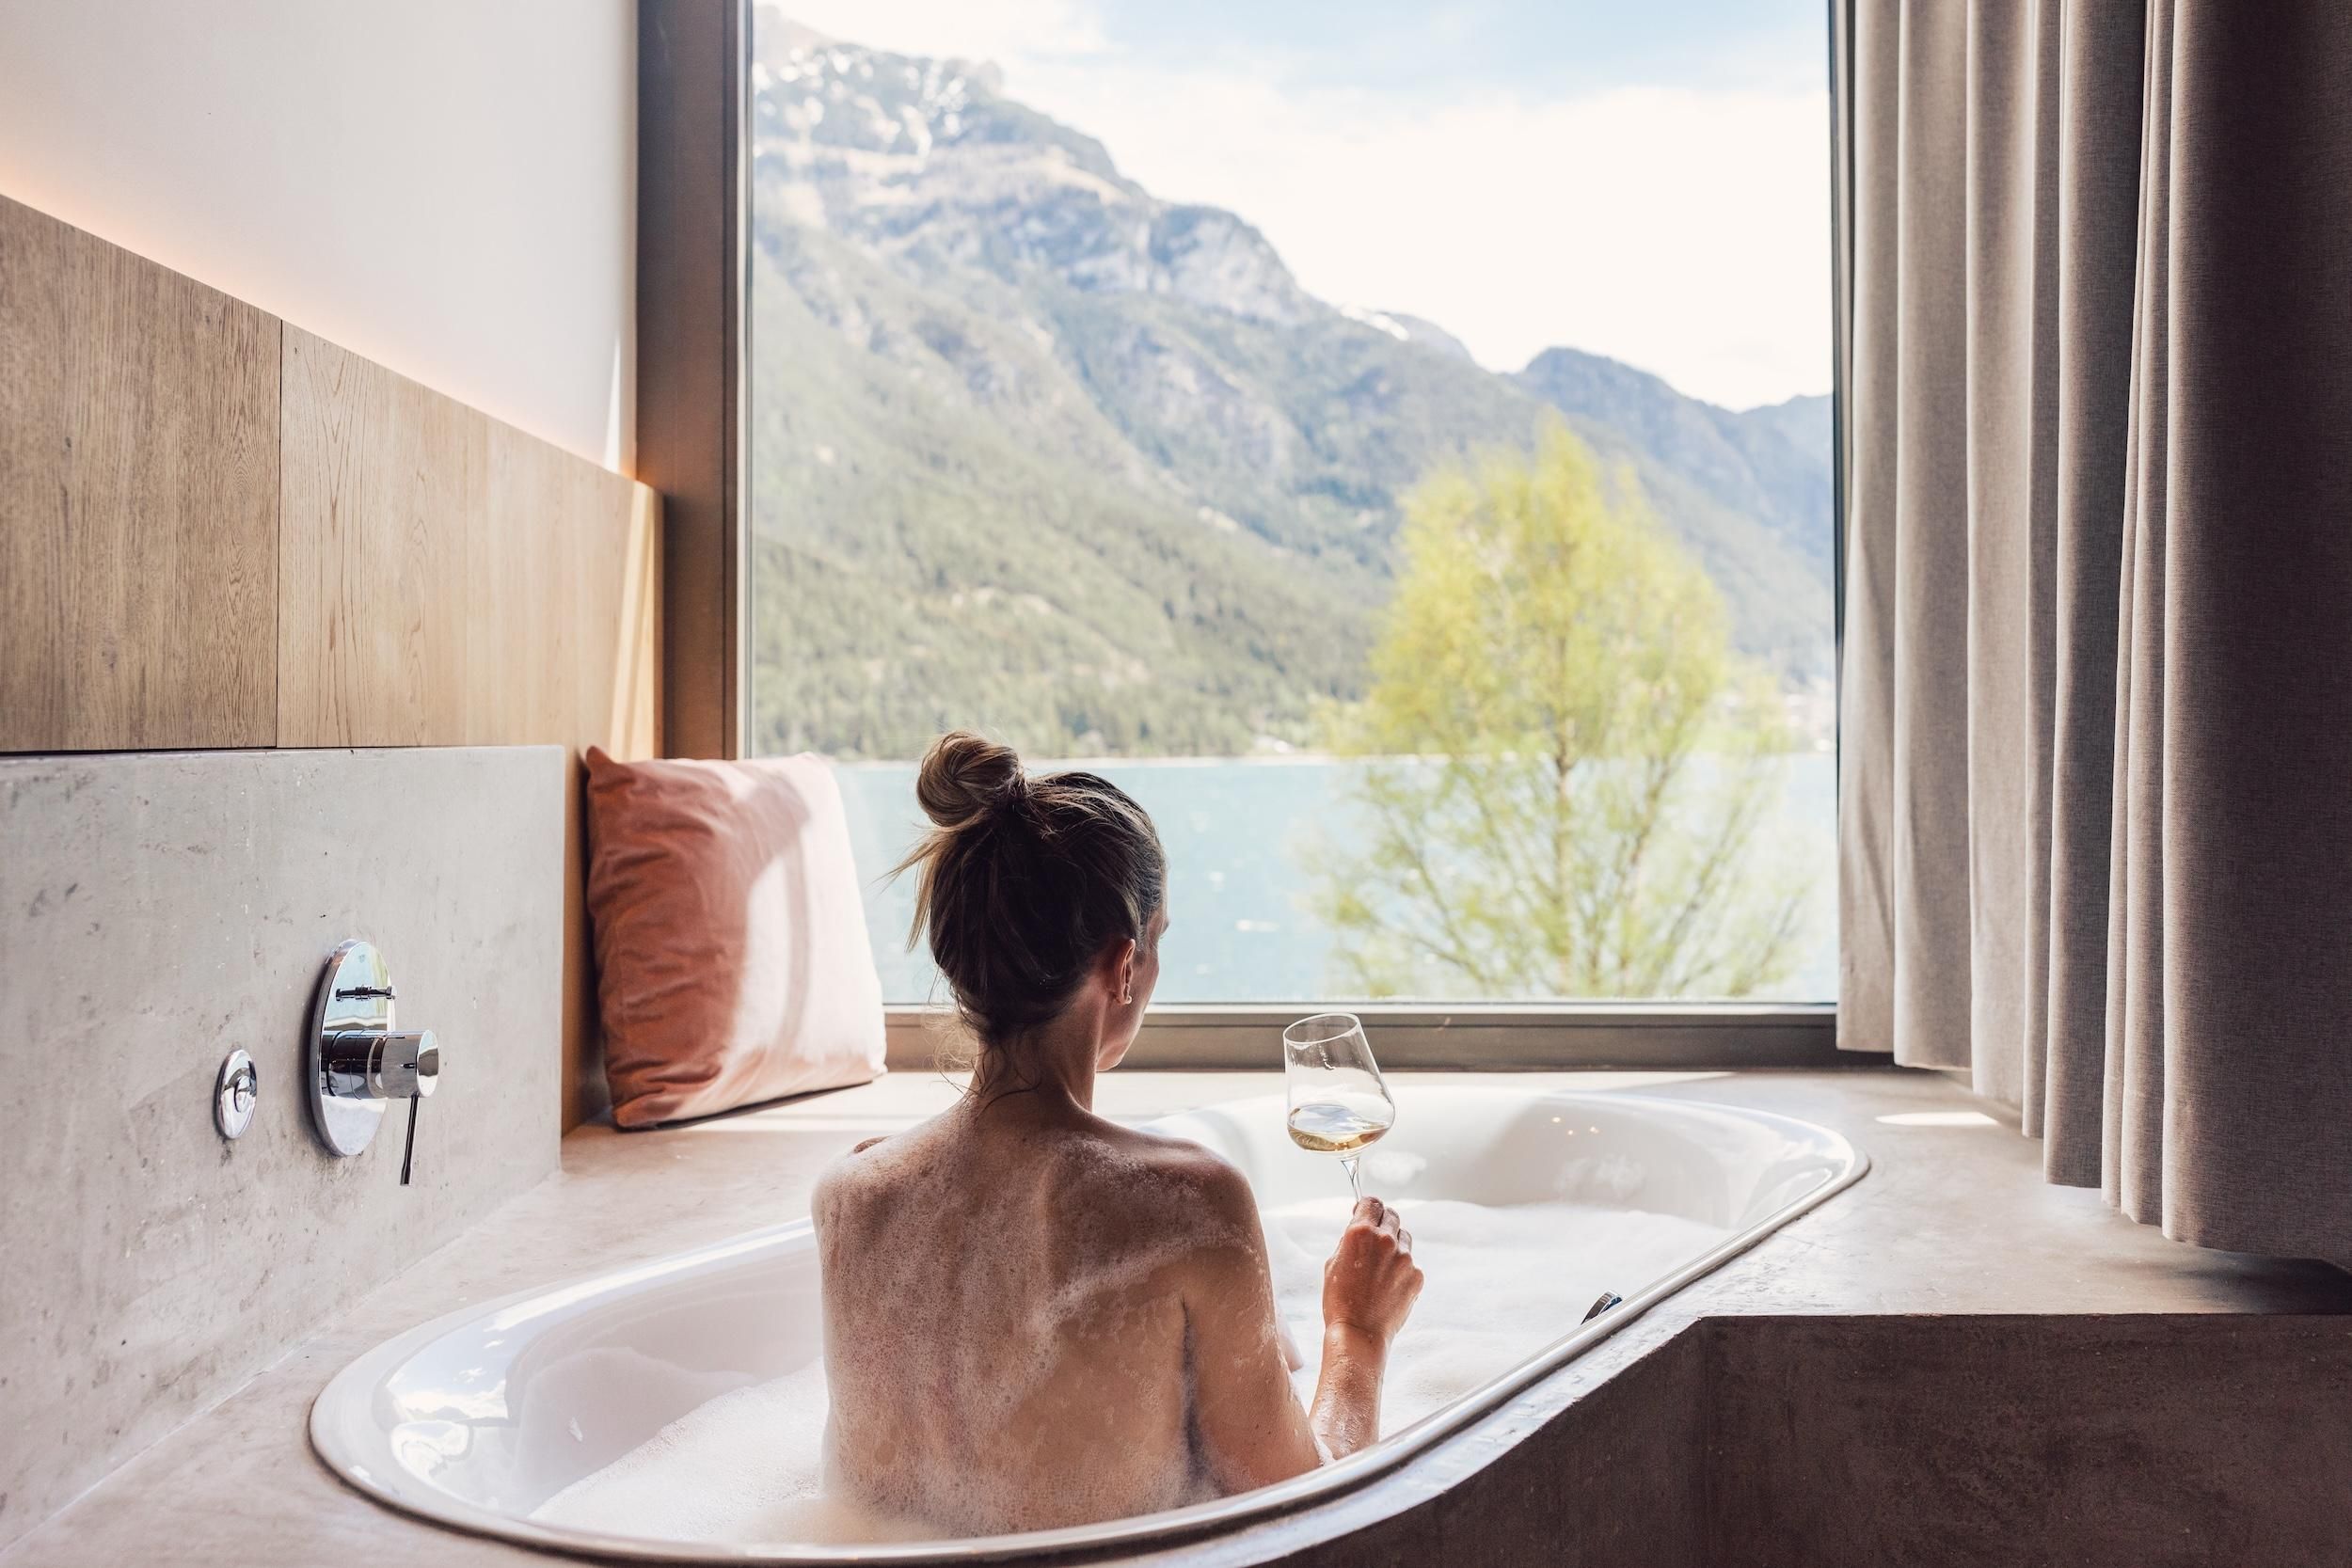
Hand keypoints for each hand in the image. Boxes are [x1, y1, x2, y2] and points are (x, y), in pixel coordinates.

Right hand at [1322, 1196, 1422, 1346]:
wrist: (1359, 1332)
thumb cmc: (1339, 1300)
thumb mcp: (1332, 1263)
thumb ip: (1349, 1240)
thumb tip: (1360, 1228)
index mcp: (1360, 1233)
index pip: (1371, 1202)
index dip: (1368, 1206)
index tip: (1366, 1212)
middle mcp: (1385, 1240)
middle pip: (1391, 1215)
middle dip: (1382, 1222)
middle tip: (1375, 1239)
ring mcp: (1405, 1258)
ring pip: (1404, 1238)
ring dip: (1394, 1245)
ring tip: (1381, 1269)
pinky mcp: (1417, 1276)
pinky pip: (1411, 1263)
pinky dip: (1402, 1269)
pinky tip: (1389, 1286)